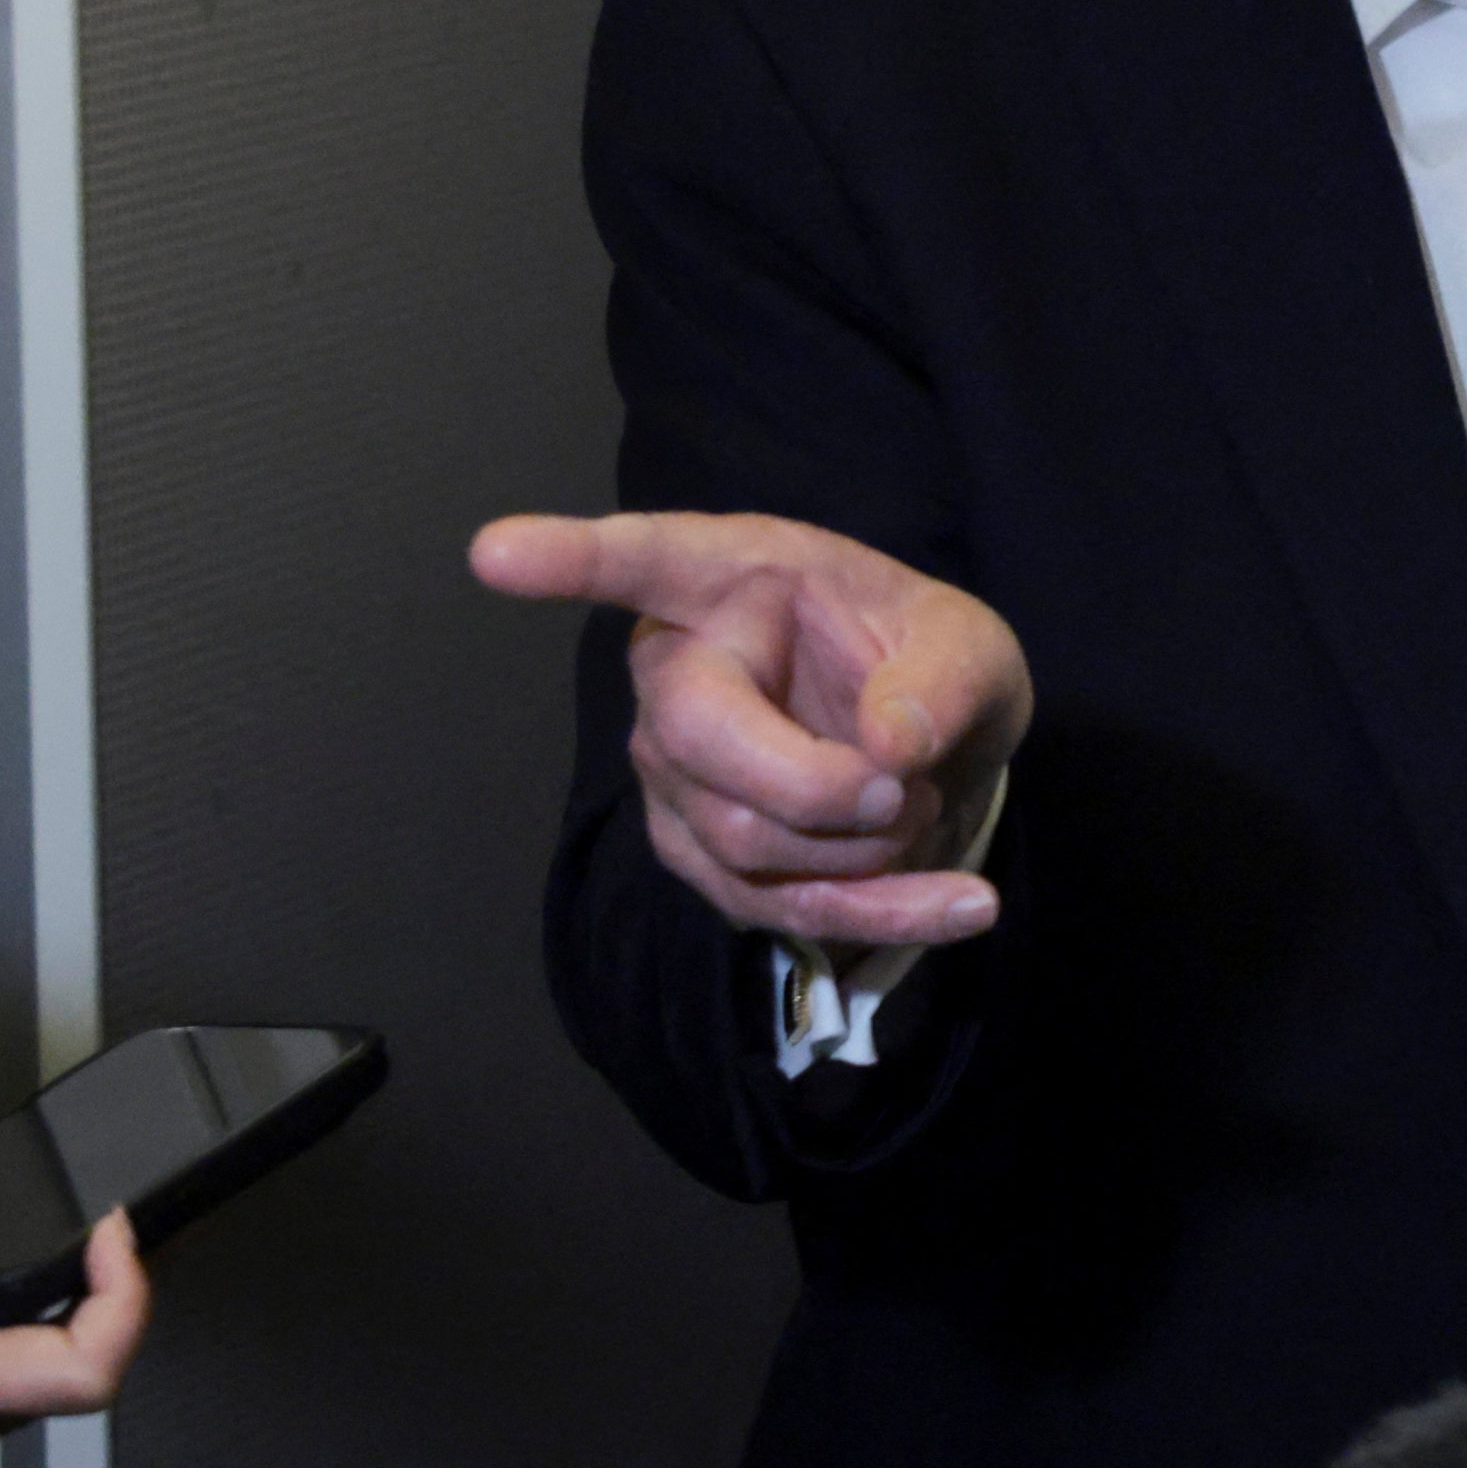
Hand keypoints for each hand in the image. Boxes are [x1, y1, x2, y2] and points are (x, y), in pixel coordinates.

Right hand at [471, 510, 1030, 949]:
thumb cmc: (927, 666)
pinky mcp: (698, 857)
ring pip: (741, 841)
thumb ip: (945, 680)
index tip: (495, 551)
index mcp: (730, 577)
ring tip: (920, 805)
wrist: (934, 751)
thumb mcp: (972, 647)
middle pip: (696, 738)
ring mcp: (672, 772)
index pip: (638, 560)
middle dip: (815, 788)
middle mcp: (676, 669)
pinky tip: (961, 904)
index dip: (568, 559)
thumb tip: (890, 746)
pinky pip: (776, 909)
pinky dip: (886, 916)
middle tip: (902, 788)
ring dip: (865, 852)